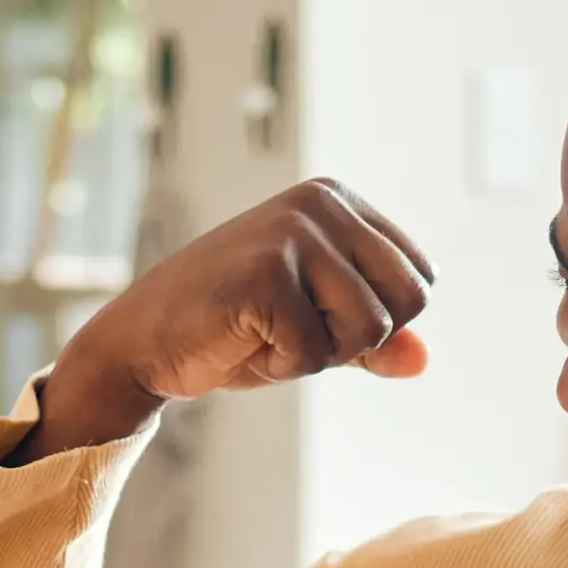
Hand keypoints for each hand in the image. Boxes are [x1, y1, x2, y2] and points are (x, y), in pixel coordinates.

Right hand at [14, 178, 435, 460]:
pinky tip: (240, 339)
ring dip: (318, 354)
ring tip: (265, 332)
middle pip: (409, 301)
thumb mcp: (316, 333)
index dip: (375, 323)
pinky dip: (281, 366)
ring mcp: (295, 232)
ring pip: (370, 329)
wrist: (143, 341)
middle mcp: (321, 203)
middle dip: (356, 339)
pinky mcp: (268, 273)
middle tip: (292, 329)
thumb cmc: (232, 332)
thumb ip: (373, 340)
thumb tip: (423, 360)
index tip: (312, 315)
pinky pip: (316, 351)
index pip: (418, 279)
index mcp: (338, 201)